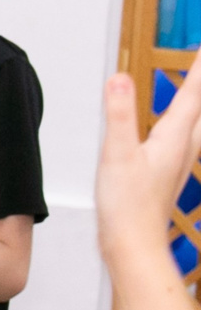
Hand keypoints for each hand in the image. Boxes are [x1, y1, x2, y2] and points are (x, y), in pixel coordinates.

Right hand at [96, 70, 200, 256]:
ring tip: (197, 88)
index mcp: (174, 137)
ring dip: (198, 103)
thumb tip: (120, 78)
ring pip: (198, 123)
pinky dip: (188, 122)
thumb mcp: (117, 153)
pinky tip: (180, 127)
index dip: (200, 67)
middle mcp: (183, 146)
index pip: (193, 93)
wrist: (134, 242)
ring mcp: (179, 160)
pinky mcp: (170, 171)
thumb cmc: (127, 205)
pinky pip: (188, 137)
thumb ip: (119, 113)